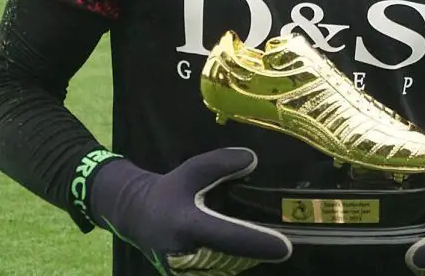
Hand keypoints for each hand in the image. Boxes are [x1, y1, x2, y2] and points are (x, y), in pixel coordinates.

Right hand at [89, 147, 291, 275]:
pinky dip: (235, 260)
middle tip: (277, 239)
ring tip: (261, 242)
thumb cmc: (170, 191)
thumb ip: (223, 163)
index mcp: (187, 224)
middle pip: (235, 258)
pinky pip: (221, 273)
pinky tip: (242, 248)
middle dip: (256, 250)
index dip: (258, 243)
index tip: (285, 248)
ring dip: (246, 257)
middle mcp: (186, 255)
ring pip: (230, 269)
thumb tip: (254, 160)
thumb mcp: (193, 169)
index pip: (229, 237)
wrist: (139, 216)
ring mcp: (186, 273)